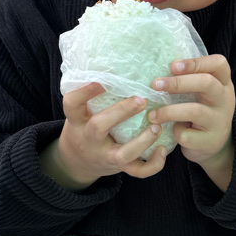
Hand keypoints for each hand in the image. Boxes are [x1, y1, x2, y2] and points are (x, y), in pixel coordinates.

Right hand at [51, 83, 166, 186]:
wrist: (77, 163)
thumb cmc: (84, 128)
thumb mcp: (80, 113)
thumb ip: (92, 97)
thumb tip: (113, 63)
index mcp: (77, 121)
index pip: (72, 104)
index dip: (84, 92)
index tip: (100, 80)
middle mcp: (89, 139)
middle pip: (99, 127)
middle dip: (120, 113)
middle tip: (140, 99)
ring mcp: (105, 156)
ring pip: (122, 155)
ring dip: (142, 142)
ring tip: (156, 127)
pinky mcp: (119, 168)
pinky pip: (137, 171)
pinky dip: (153, 164)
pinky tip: (163, 149)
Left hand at [148, 55, 234, 170]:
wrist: (214, 145)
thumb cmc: (201, 112)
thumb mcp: (202, 94)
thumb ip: (189, 80)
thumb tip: (157, 69)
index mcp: (223, 83)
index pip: (218, 64)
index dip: (196, 62)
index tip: (173, 66)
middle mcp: (225, 100)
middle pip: (206, 83)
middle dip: (178, 83)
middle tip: (155, 85)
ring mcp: (220, 121)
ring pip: (195, 111)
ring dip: (169, 111)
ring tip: (153, 115)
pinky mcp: (211, 141)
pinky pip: (188, 135)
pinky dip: (175, 132)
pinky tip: (170, 131)